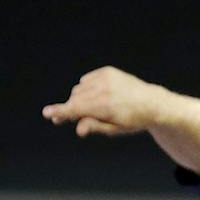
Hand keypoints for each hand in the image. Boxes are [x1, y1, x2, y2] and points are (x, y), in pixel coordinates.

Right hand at [42, 67, 174, 137]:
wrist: (153, 102)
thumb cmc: (133, 120)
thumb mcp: (115, 129)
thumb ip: (95, 126)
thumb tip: (79, 129)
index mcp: (106, 106)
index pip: (78, 109)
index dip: (61, 111)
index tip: (47, 113)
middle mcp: (105, 89)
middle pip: (75, 99)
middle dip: (70, 108)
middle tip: (64, 120)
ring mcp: (106, 78)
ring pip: (79, 89)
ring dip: (80, 99)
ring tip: (94, 108)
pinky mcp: (107, 71)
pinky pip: (86, 80)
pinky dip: (87, 88)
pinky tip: (99, 96)